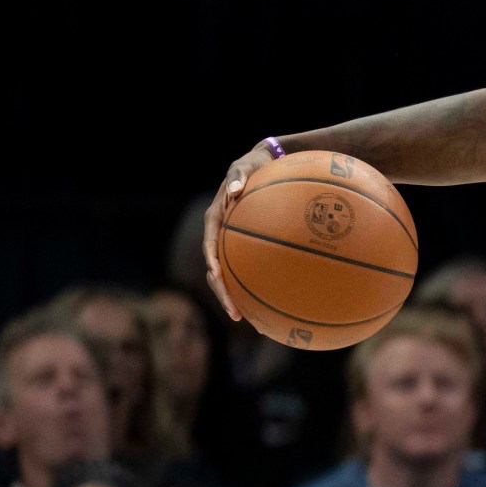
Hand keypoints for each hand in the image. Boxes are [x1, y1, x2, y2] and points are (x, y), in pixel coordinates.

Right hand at [201, 140, 281, 320]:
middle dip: (224, 294)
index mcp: (216, 220)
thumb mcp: (245, 165)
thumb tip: (234, 191)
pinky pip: (251, 270)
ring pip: (232, 277)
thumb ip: (238, 177)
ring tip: (252, 322)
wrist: (266, 164)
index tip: (217, 278)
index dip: (212, 264)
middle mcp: (221, 236)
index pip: (210, 245)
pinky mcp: (249, 248)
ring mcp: (234, 244)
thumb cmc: (255, 165)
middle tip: (236, 315)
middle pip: (217, 271)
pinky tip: (276, 305)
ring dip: (239, 299)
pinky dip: (259, 287)